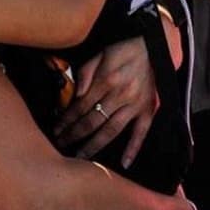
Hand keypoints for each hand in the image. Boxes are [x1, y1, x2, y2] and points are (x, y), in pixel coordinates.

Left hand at [53, 36, 158, 168]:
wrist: (153, 46)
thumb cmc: (123, 49)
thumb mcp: (101, 53)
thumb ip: (86, 72)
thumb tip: (76, 94)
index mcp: (106, 80)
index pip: (81, 105)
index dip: (67, 119)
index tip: (57, 128)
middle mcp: (120, 95)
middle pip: (93, 121)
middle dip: (74, 134)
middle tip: (61, 145)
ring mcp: (135, 105)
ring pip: (112, 130)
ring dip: (95, 145)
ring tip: (81, 156)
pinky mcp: (148, 110)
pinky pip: (141, 132)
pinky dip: (133, 148)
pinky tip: (124, 163)